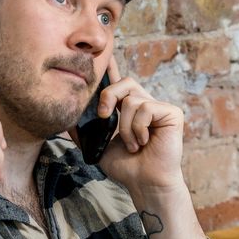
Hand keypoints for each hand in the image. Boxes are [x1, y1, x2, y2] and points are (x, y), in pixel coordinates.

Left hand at [71, 58, 184, 196]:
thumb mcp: (98, 147)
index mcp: (129, 110)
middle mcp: (145, 104)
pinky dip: (138, 128)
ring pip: (131, 100)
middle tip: (103, 117)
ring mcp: (159, 108)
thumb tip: (66, 120)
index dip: (112, 67)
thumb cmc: (127, 168)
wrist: (145, 183)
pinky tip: (144, 142)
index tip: (104, 54)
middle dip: (108, 96)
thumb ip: (85, 132)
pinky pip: (145, 108)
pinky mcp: (171, 113)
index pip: (120, 82)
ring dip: (125, 127)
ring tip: (132, 145)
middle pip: (124, 83)